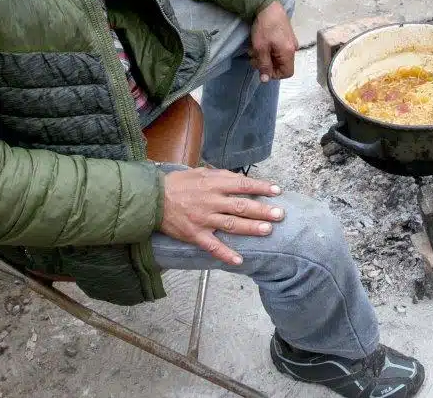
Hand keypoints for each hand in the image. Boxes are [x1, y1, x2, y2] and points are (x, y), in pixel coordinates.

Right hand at [160, 168, 284, 264]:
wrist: (152, 199)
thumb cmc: (178, 184)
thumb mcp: (200, 173)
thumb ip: (221, 176)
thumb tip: (240, 179)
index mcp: (214, 184)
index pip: (242, 184)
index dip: (261, 187)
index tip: (277, 190)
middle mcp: (211, 201)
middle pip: (241, 206)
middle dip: (262, 210)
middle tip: (280, 214)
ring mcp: (204, 219)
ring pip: (231, 225)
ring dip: (250, 228)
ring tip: (268, 231)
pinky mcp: (195, 235)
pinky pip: (213, 246)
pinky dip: (226, 254)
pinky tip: (239, 260)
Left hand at [250, 0, 297, 82]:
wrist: (268, 5)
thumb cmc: (265, 27)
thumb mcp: (260, 48)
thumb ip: (264, 65)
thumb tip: (265, 80)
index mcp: (289, 53)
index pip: (286, 73)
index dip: (273, 74)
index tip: (261, 67)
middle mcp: (293, 48)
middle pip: (281, 65)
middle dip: (266, 64)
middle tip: (253, 57)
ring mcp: (291, 41)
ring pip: (278, 56)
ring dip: (265, 56)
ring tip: (254, 48)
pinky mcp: (286, 35)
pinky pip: (279, 48)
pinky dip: (269, 48)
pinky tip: (260, 42)